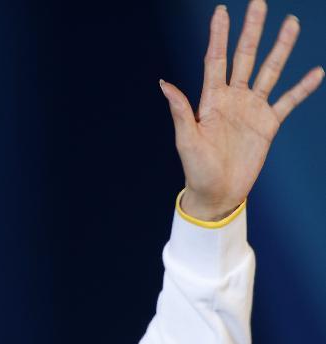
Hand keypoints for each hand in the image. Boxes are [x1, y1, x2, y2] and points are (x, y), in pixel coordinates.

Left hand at [159, 0, 323, 220]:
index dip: (218, 36)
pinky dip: (301, 88)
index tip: (221, 11)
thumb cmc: (196, 170)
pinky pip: (288, 102)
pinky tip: (316, 72)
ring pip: (270, 71)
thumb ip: (181, 111)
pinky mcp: (268, 125)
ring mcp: (252, 110)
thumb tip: (164, 84)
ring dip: (281, 49)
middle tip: (259, 2)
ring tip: (292, 24)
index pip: (215, 61)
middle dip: (252, 30)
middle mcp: (233, 99)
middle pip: (245, 57)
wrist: (217, 194)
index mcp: (211, 101)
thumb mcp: (186, 141)